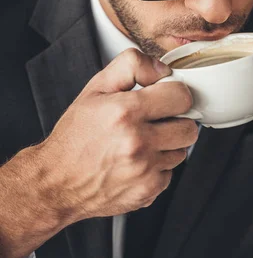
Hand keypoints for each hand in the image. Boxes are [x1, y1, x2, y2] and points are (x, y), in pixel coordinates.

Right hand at [35, 49, 198, 221]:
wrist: (57, 181)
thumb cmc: (76, 135)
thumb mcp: (96, 87)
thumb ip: (131, 65)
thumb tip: (163, 69)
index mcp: (125, 111)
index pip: (181, 96)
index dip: (174, 94)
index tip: (164, 98)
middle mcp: (137, 142)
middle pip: (189, 127)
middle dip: (176, 121)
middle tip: (156, 121)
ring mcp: (144, 170)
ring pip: (182, 151)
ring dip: (168, 145)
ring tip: (143, 141)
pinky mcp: (147, 191)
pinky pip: (170, 173)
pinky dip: (158, 167)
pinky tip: (138, 161)